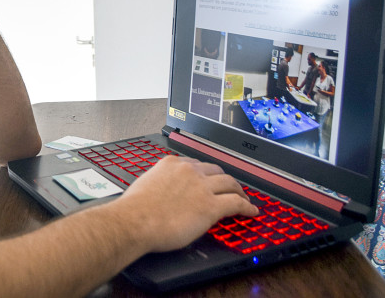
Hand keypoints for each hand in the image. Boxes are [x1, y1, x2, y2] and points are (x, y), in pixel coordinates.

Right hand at [114, 155, 257, 253]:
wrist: (135, 221)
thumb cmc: (134, 209)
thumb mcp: (146, 184)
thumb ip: (159, 183)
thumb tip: (163, 192)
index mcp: (171, 163)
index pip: (196, 164)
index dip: (206, 173)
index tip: (208, 178)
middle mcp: (189, 170)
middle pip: (216, 170)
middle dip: (224, 179)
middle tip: (228, 187)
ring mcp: (201, 187)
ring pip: (229, 183)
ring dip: (239, 190)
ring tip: (243, 198)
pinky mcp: (211, 205)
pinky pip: (236, 203)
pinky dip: (246, 206)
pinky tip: (251, 211)